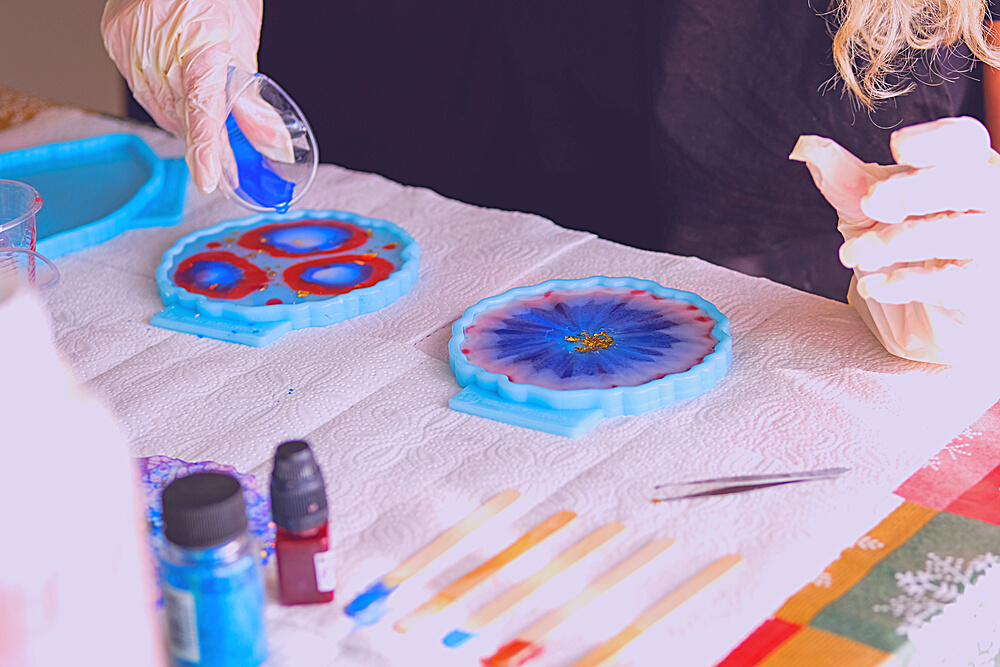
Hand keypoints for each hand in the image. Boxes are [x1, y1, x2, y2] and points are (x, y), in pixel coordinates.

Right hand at [101, 0, 262, 193]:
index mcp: (200, 52)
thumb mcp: (244, 42)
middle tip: (223, 160)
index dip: (206, 151)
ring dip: (180, 118)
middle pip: (179, 116)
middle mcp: (160, 52)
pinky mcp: (115, 41)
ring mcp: (132, 47)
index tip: (209, 179)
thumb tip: (269, 142)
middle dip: (201, 141)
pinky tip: (175, 88)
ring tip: (201, 116)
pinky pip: (138, 84)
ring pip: (157, 104)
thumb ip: (252, 99)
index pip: (202, 114)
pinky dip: (160, 93)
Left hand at [791, 117, 999, 364]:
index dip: (936, 140)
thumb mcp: (866, 214)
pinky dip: (908, 281)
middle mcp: (988, 204)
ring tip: (854, 253)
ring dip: (896, 241)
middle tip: (870, 203)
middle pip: (969, 181)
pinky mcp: (985, 289)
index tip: (897, 146)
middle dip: (914, 189)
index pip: (965, 142)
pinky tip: (876, 285)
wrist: (915, 318)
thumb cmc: (901, 257)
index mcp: (964, 172)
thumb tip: (808, 147)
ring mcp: (991, 247)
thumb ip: (846, 181)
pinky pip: (954, 281)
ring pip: (958, 231)